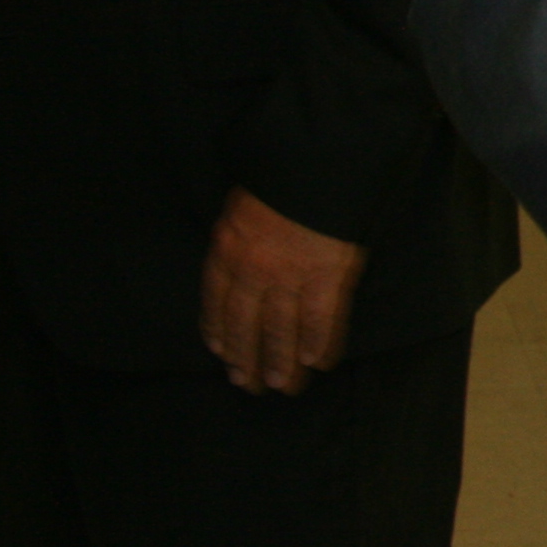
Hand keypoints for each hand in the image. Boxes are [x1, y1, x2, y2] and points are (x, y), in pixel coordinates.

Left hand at [199, 187, 365, 393]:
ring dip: (282, 360)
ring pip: (282, 328)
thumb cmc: (279, 176)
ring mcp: (292, 275)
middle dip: (247, 357)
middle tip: (249, 384)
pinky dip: (318, 341)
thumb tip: (237, 251)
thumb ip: (237, 231)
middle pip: (246, 324)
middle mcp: (254, 270)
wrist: (318, 162)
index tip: (220, 353)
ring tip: (283, 385)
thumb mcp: (241, 200)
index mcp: (228, 249)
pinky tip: (317, 361)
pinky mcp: (328, 275)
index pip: (217, 301)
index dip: (219, 331)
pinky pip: (321, 317)